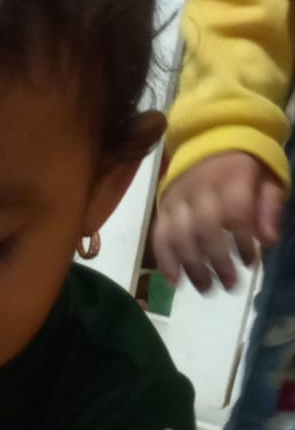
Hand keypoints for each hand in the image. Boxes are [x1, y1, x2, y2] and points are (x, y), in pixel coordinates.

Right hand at [153, 152, 285, 291]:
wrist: (210, 142)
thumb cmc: (244, 168)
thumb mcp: (267, 179)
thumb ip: (269, 208)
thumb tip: (267, 241)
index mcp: (231, 177)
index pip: (234, 213)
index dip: (241, 241)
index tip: (250, 263)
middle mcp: (200, 187)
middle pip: (205, 228)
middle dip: (217, 260)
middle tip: (229, 285)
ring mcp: (178, 198)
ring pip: (180, 235)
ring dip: (192, 266)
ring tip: (205, 288)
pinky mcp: (163, 207)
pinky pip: (159, 236)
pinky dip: (165, 260)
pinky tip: (175, 282)